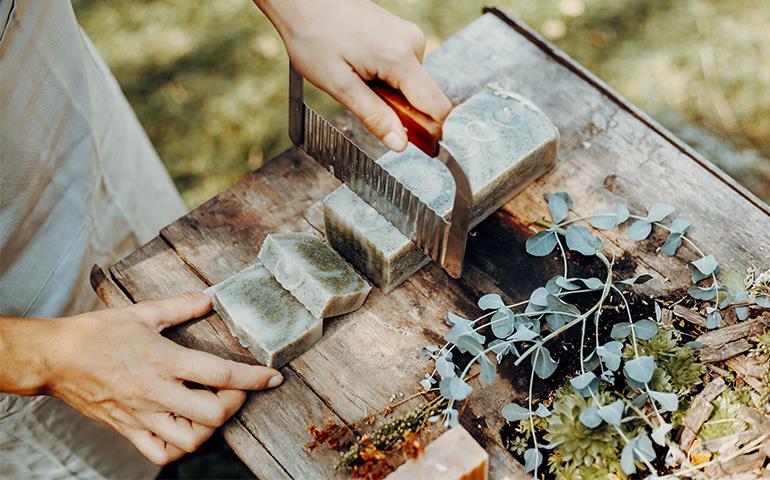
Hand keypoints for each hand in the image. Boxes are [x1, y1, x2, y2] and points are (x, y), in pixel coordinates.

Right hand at [45, 292, 282, 464]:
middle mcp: (157, 391)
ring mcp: (143, 415)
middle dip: (236, 404)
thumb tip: (211, 297)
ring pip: (190, 439)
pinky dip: (180, 449)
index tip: (273, 377)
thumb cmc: (97, 333)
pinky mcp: (128, 430)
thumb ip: (182, 306)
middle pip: (213, 413)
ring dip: (211, 428)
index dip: (254, 378)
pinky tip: (187, 429)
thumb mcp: (143, 312)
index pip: (221, 374)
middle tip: (238, 391)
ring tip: (213, 409)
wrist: (55, 357)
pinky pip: (160, 454)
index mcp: (164, 360)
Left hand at [256, 0, 451, 150]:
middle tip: (366, 104)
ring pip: (414, 86)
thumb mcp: (340, 86)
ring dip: (392, 96)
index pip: (437, 107)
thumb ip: (374, 116)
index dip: (429, 132)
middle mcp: (413, 44)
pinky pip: (406, 71)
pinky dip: (389, 81)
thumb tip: (400, 144)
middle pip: (426, 98)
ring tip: (358, 81)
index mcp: (400, 58)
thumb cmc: (314, 37)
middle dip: (403, 113)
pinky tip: (363, 70)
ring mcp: (409, 37)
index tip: (412, 145)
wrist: (303, 1)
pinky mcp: (402, 36)